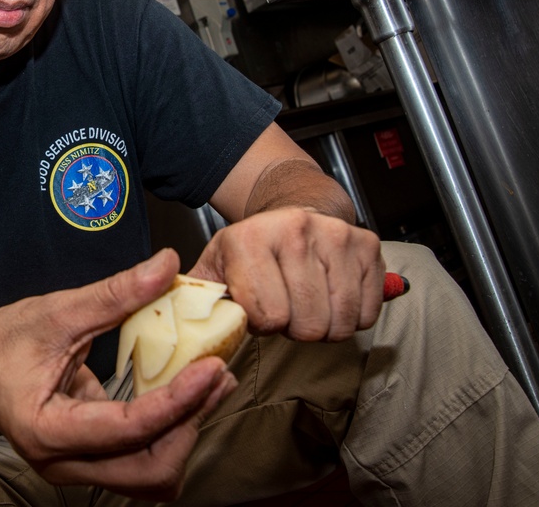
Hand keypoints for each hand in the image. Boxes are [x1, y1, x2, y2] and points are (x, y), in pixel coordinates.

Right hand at [0, 248, 236, 500]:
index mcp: (45, 430)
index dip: (177, 402)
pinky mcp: (91, 461)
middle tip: (217, 376)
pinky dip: (172, 432)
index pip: (127, 429)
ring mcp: (77, 468)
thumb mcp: (55, 310)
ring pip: (151, 475)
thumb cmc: (1, 341)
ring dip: (187, 433)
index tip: (211, 369)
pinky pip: (142, 460)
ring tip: (212, 384)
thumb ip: (114, 294)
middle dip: (190, 425)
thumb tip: (166, 265)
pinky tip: (189, 393)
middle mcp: (62, 463)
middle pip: (148, 471)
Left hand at [190, 207, 384, 341]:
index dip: (262, 323)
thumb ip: (195, 292)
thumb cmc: (252, 249)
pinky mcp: (366, 244)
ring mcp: (334, 235)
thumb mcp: (215, 264)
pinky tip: (332, 296)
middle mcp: (294, 230)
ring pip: (339, 322)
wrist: (293, 211)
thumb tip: (172, 313)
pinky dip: (352, 317)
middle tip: (285, 306)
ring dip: (324, 325)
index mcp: (249, 238)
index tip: (257, 307)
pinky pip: (366, 312)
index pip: (266, 316)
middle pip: (306, 324)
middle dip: (294, 327)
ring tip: (306, 301)